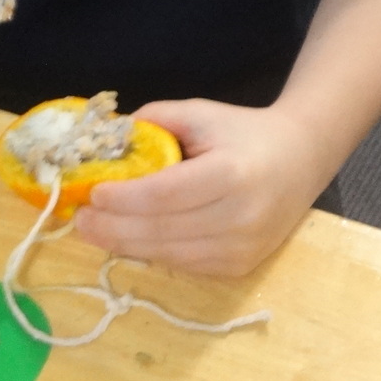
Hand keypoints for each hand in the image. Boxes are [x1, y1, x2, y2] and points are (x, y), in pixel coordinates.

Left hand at [74, 98, 335, 277]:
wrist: (302, 159)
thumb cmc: (244, 132)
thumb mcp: (200, 113)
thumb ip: (156, 120)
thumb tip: (108, 140)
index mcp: (232, 174)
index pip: (166, 195)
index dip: (124, 199)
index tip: (92, 193)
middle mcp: (241, 217)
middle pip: (162, 231)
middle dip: (113, 227)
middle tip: (79, 218)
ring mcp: (243, 248)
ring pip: (169, 255)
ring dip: (125, 245)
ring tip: (94, 231)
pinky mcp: (240, 267)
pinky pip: (184, 265)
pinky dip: (152, 253)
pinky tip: (129, 239)